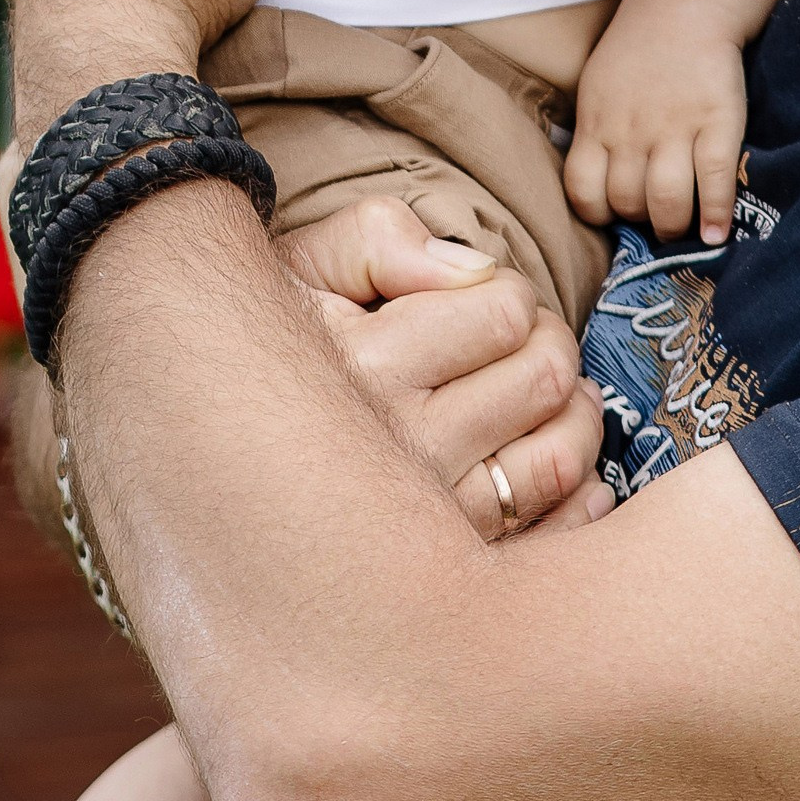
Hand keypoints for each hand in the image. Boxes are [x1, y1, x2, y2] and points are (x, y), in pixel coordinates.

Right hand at [277, 200, 609, 537]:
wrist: (220, 449)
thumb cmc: (278, 345)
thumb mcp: (307, 266)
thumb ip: (381, 237)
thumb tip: (471, 270)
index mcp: (366, 366)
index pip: (503, 312)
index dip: (508, 291)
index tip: (481, 299)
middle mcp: (397, 449)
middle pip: (543, 379)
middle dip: (548, 343)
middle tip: (518, 343)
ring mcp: (427, 517)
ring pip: (560, 456)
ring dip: (573, 412)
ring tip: (543, 394)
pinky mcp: (448, 563)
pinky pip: (552, 528)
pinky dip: (579, 494)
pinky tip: (555, 461)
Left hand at [565, 1, 748, 248]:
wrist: (686, 5)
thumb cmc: (638, 50)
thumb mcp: (596, 87)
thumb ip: (595, 133)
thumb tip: (599, 183)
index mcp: (597, 123)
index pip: (583, 191)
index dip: (598, 214)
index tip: (614, 215)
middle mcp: (632, 131)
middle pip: (627, 202)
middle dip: (640, 222)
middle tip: (654, 219)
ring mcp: (676, 128)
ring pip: (666, 201)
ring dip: (673, 225)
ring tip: (682, 228)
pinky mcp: (718, 123)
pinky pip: (715, 180)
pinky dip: (715, 215)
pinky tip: (715, 233)